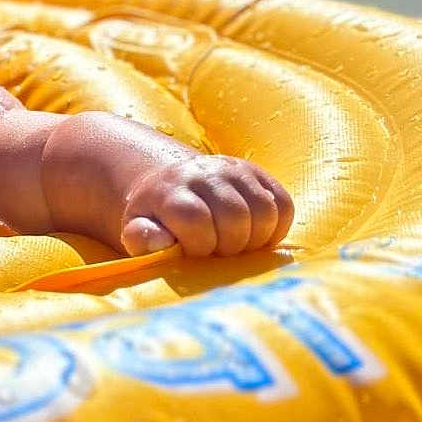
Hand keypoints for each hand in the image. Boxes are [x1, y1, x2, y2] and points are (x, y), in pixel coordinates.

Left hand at [120, 154, 293, 258]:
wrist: (173, 183)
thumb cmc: (157, 217)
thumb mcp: (138, 228)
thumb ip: (142, 237)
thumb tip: (159, 242)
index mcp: (172, 189)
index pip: (196, 220)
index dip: (200, 246)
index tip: (194, 253)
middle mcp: (205, 172)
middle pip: (235, 217)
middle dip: (229, 246)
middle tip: (218, 252)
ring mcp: (235, 169)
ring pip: (264, 211)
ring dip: (254, 240)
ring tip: (235, 245)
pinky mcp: (259, 173)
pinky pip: (284, 205)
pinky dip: (275, 229)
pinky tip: (255, 236)